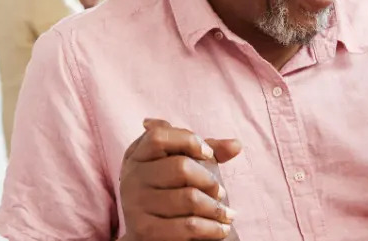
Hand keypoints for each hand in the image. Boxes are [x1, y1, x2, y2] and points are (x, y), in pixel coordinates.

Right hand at [119, 119, 242, 240]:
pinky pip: (188, 225)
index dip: (187, 140)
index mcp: (137, 156)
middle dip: (209, 181)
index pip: (158, 136)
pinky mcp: (144, 230)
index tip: (208, 154)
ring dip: (216, 208)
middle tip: (221, 193)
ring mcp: (135, 204)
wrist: (151, 236)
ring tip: (227, 214)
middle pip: (180, 167)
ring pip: (189, 198)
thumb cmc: (171, 194)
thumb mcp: (184, 167)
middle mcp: (131, 178)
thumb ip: (207, 151)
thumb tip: (236, 145)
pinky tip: (222, 229)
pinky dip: (212, 228)